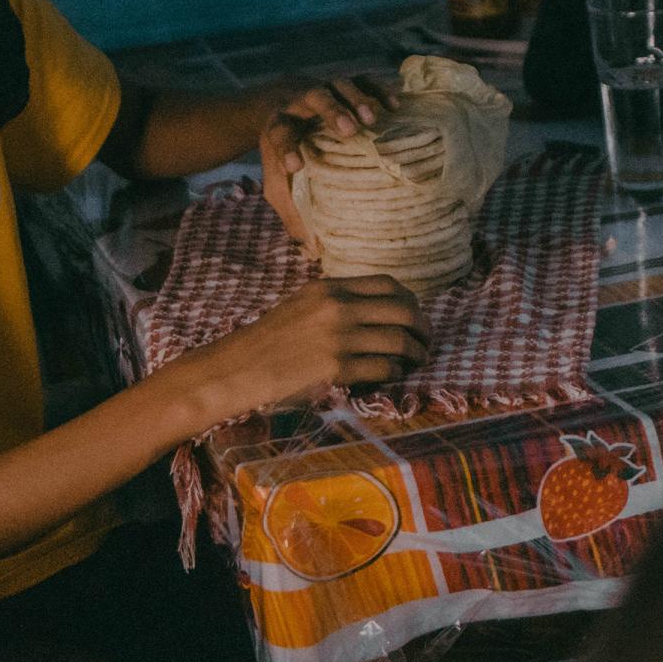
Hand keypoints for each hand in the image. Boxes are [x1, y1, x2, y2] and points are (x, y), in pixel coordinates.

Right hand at [175, 276, 428, 421]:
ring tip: (414, 362)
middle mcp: (337, 307)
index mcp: (329, 288)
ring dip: (415, 354)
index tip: (413, 316)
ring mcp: (338, 337)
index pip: (389, 285)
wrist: (238, 368)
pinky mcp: (337, 368)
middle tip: (424, 342)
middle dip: (422, 328)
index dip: (410, 301)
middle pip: (404, 310)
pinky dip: (395, 373)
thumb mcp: (302, 305)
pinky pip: (384, 368)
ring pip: (400, 340)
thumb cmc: (268, 341)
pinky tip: (391, 377)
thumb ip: (335, 301)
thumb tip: (377, 309)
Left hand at [259, 74, 388, 244]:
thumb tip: (311, 249)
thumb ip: (290, 210)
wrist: (277, 103)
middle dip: (331, 112)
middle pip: (314, 97)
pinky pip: (362, 79)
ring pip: (339, 84)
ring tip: (373, 119)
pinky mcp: (343, 84)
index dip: (286, 148)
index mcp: (279, 126)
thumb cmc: (283, 152)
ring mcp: (324, 89)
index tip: (295, 164)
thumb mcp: (276, 181)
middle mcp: (300, 103)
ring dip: (356, 99)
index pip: (280, 135)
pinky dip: (378, 89)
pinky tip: (395, 106)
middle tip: (349, 131)